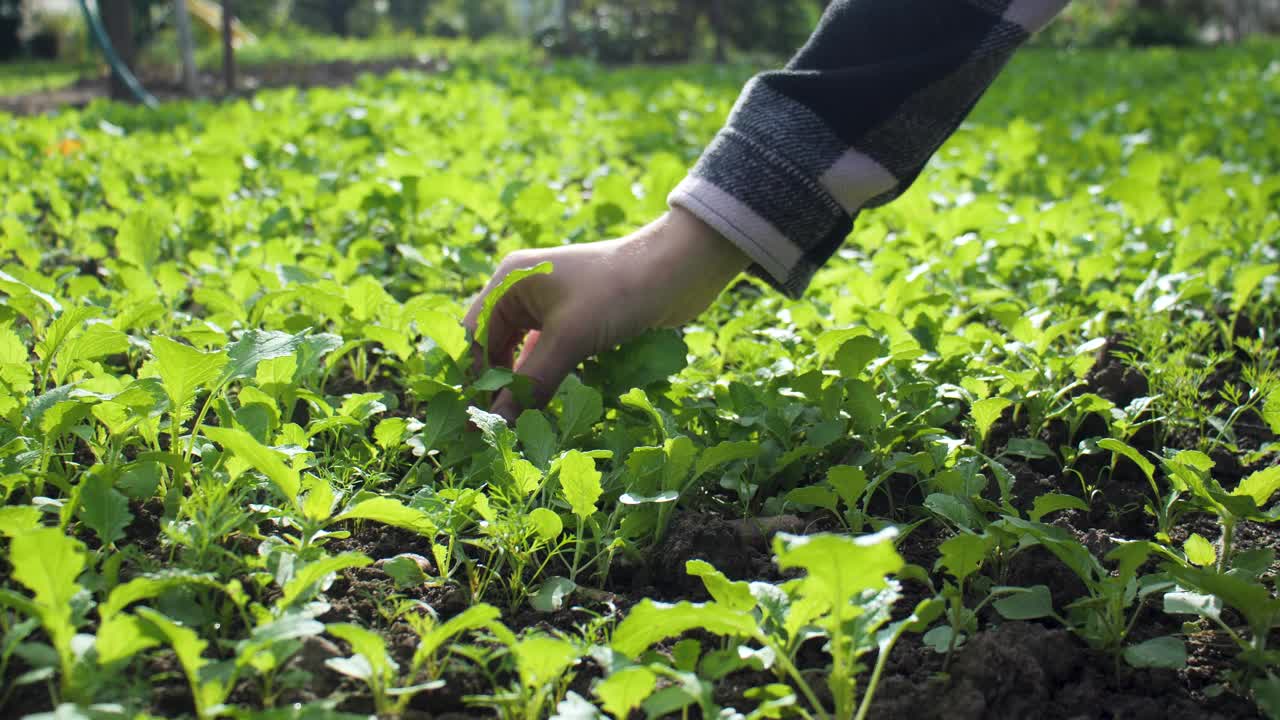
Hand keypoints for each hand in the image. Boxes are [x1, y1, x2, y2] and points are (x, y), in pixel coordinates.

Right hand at [463, 206, 749, 420]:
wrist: (677, 270)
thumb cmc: (617, 292)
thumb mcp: (570, 339)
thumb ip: (533, 382)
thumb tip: (500, 424)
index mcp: (511, 282)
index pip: (473, 335)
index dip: (471, 377)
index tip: (472, 418)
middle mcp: (524, 292)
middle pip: (493, 346)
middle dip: (493, 385)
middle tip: (492, 428)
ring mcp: (549, 307)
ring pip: (520, 355)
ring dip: (519, 386)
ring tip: (516, 425)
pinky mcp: (574, 322)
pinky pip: (545, 356)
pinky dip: (541, 379)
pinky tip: (541, 407)